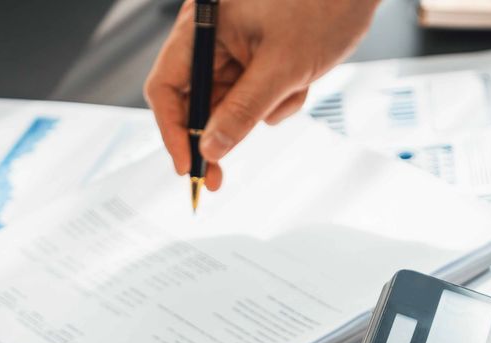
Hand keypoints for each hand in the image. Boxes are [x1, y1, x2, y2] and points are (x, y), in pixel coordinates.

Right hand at [144, 0, 379, 190]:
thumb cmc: (323, 7)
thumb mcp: (281, 67)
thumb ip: (242, 110)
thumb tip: (210, 149)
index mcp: (204, 25)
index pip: (167, 86)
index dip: (173, 129)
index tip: (187, 165)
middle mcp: (213, 35)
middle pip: (196, 99)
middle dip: (217, 133)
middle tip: (217, 177)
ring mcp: (236, 46)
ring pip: (231, 103)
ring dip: (261, 111)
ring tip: (294, 87)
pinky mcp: (259, 56)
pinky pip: (256, 96)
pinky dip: (279, 98)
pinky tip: (302, 80)